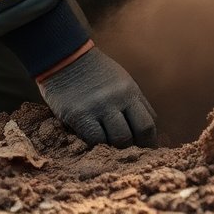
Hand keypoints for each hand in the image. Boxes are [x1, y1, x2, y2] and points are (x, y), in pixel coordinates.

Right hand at [37, 45, 156, 147]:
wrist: (64, 57)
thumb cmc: (91, 71)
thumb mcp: (119, 80)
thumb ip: (131, 101)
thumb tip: (144, 126)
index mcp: (131, 91)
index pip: (150, 121)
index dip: (149, 140)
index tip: (144, 150)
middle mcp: (120, 98)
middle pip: (141, 130)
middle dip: (138, 147)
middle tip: (131, 156)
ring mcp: (101, 106)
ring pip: (121, 138)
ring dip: (118, 148)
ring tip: (111, 152)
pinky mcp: (81, 114)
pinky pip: (96, 139)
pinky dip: (98, 146)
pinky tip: (94, 146)